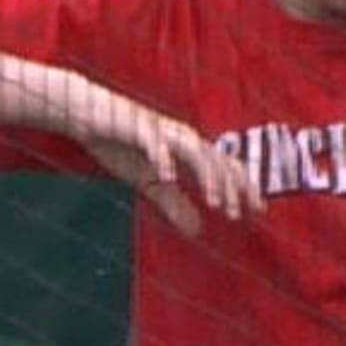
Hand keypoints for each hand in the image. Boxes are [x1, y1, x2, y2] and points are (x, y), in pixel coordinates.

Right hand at [65, 84, 259, 236]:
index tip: (258, 211)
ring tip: (214, 202)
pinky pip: (155, 143)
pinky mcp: (138, 127)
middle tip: (237, 214)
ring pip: (195, 152)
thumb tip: (198, 231)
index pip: (226, 166)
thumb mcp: (149, 182)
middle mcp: (183, 137)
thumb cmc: (120, 145)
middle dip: (232, 187)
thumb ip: (174, 203)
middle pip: (217, 159)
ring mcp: (162, 130)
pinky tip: (168, 177)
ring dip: (208, 176)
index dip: (244, 187)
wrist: (87, 114)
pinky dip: (163, 158)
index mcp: (189, 149)